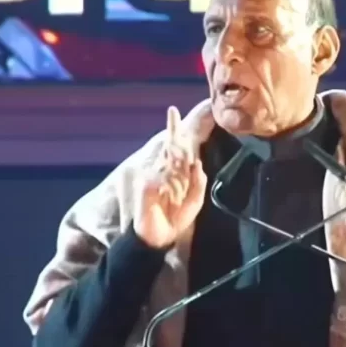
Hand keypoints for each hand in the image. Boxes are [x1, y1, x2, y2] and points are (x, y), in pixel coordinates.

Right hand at [134, 106, 206, 248]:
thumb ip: (198, 182)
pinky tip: (170, 199)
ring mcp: (154, 175)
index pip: (176, 146)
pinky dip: (172, 189)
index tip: (173, 110)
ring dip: (180, 182)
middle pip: (171, 146)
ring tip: (177, 198)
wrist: (160, 236)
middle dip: (175, 138)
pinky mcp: (147, 184)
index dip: (175, 129)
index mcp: (176, 171)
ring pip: (173, 166)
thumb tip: (196, 163)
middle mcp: (164, 169)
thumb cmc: (177, 217)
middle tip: (174, 119)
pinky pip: (165, 179)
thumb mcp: (195, 200)